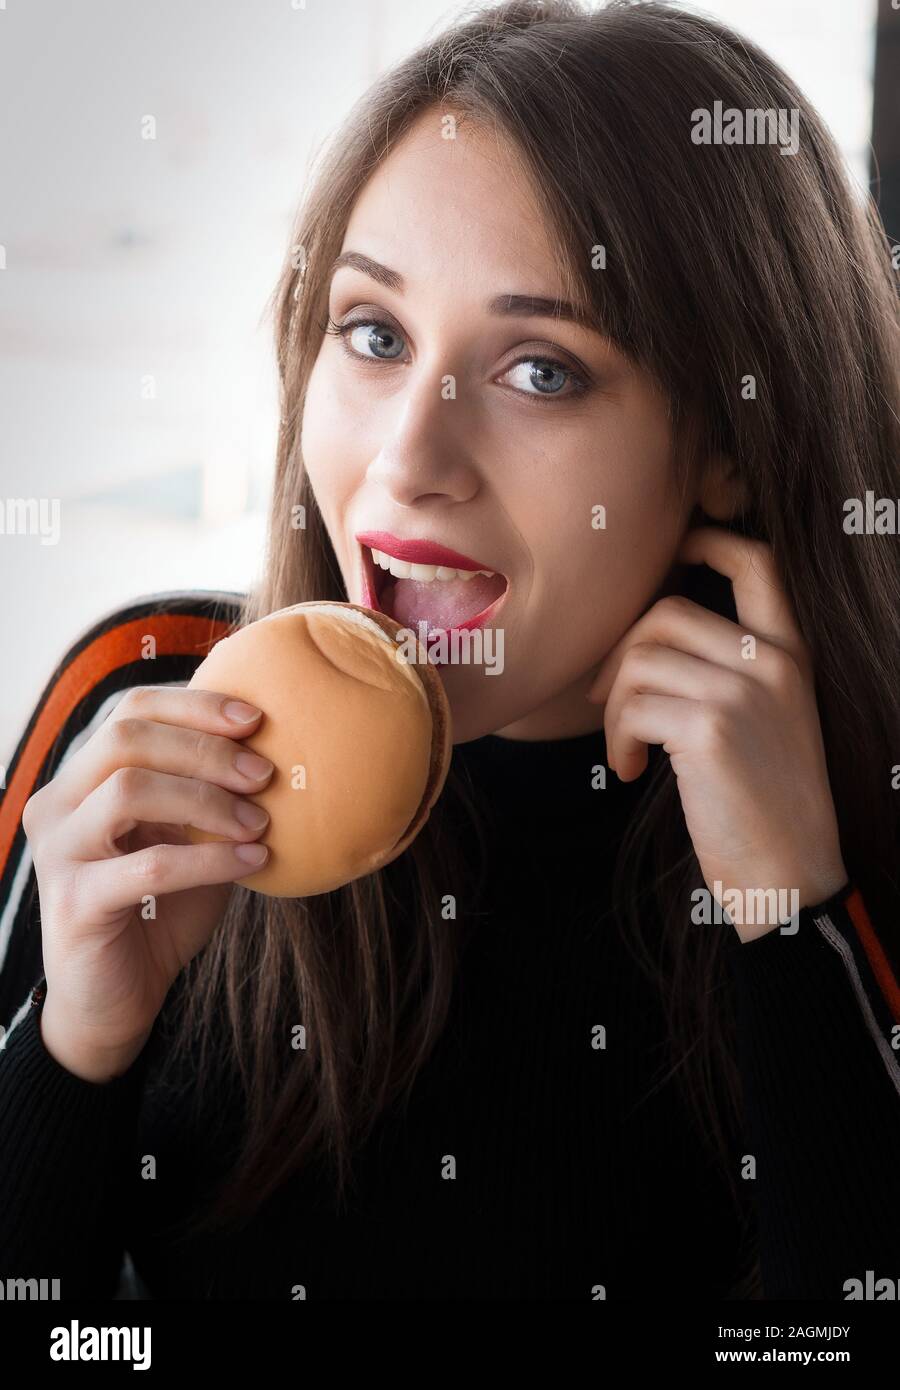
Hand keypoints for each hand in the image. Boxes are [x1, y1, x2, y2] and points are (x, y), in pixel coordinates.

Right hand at [21, 685, 272, 1072]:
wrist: (116, 999)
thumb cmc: (161, 910)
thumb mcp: (190, 838)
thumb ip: (212, 794)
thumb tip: (275, 751)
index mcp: (83, 776)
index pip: (132, 710)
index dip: (195, 706)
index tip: (256, 720)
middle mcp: (58, 802)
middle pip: (127, 737)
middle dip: (205, 748)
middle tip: (265, 774)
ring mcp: (58, 850)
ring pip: (129, 789)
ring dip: (207, 800)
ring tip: (259, 823)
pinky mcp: (73, 901)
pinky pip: (148, 865)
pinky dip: (208, 858)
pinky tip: (253, 862)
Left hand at [587, 527, 847, 940]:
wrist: (789, 875)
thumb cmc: (763, 803)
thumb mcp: (765, 721)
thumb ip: (726, 671)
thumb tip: (639, 641)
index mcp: (792, 655)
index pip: (756, 563)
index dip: (707, 542)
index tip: (673, 556)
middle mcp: (774, 663)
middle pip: (667, 611)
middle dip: (620, 654)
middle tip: (607, 703)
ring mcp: (744, 692)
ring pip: (640, 659)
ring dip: (614, 709)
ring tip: (626, 750)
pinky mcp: (710, 729)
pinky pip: (632, 707)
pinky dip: (616, 741)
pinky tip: (628, 772)